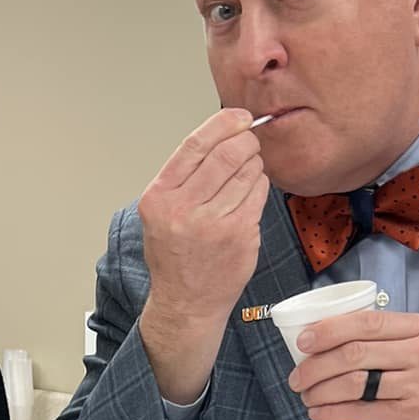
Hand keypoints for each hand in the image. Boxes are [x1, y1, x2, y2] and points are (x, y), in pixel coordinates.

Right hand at [137, 110, 271, 403]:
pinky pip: (258, 193)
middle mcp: (183, 210)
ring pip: (247, 171)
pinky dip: (259, 185)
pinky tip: (250, 192)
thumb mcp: (160, 213)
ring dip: (253, 164)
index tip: (238, 116)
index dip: (222, 124)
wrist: (186, 303)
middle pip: (226, 154)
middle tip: (249, 142)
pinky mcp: (240, 235)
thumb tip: (220, 134)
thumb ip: (183, 178)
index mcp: (159, 198)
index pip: (195, 145)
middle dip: (244, 141)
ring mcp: (214, 224)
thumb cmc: (175, 255)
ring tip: (247, 172)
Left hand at [287, 309, 418, 419]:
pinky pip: (358, 412)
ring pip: (352, 383)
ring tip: (306, 395)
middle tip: (298, 375)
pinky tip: (319, 412)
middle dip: (316, 364)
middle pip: (354, 352)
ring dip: (319, 390)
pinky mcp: (407, 418)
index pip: (368, 322)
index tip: (304, 340)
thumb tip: (335, 336)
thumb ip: (394, 339)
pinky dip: (331, 412)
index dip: (329, 330)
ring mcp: (416, 387)